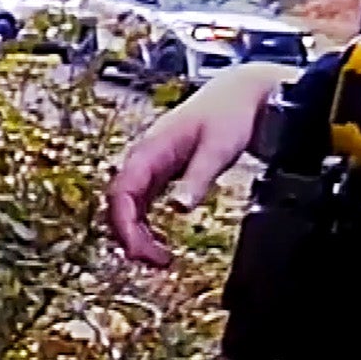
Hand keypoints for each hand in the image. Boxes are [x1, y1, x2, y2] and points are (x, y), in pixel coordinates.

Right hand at [107, 62, 298, 265]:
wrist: (240, 95)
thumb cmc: (229, 116)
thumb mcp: (218, 149)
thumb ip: (198, 179)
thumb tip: (178, 209)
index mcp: (151, 148)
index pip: (122, 190)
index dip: (124, 224)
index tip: (138, 252)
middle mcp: (144, 156)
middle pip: (119, 202)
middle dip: (129, 235)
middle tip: (155, 264)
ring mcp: (151, 163)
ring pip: (128, 204)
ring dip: (136, 234)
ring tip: (159, 260)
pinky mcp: (162, 171)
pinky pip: (142, 202)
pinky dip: (146, 225)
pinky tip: (160, 242)